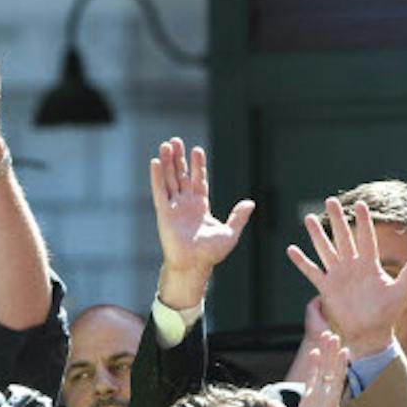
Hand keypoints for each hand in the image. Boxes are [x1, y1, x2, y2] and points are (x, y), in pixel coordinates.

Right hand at [150, 138, 253, 309]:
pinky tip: (155, 162)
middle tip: (176, 141)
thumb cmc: (211, 254)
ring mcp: (174, 207)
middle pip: (181, 176)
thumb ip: (238, 217)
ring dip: (168, 162)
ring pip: (170, 179)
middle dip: (179, 159)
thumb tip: (250, 203)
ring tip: (166, 144)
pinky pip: (159, 191)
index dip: (198, 166)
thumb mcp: (230, 233)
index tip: (197, 150)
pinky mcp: (164, 213)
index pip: (198, 180)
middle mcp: (186, 204)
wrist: (194, 265)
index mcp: (200, 207)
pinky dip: (157, 177)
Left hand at [267, 331, 347, 406]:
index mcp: (310, 402)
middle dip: (327, 353)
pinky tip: (345, 353)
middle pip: (324, 370)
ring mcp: (327, 399)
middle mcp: (320, 398)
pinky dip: (341, 367)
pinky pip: (337, 382)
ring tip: (336, 337)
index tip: (315, 350)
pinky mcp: (331, 403)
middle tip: (329, 334)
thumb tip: (267, 403)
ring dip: (334, 355)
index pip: (314, 378)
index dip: (315, 364)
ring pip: (332, 372)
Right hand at [288, 198, 406, 357]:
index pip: (366, 238)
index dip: (363, 221)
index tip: (360, 203)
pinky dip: (302, 262)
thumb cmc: (387, 314)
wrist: (371, 334)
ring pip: (326, 250)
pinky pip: (312, 272)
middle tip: (330, 200)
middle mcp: (353, 266)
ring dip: (317, 235)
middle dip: (337, 220)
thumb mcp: (401, 292)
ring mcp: (338, 276)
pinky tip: (291, 250)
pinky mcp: (327, 288)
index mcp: (370, 265)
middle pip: (343, 238)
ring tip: (310, 218)